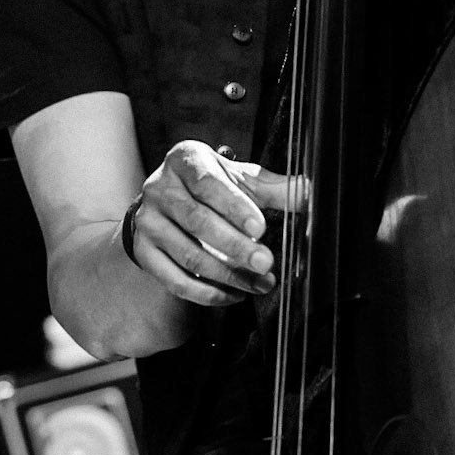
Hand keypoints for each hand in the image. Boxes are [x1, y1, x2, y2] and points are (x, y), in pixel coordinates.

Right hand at [127, 141, 306, 308]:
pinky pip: (175, 280)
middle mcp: (160, 188)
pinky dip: (207, 293)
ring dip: (227, 275)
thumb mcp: (240, 180)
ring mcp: (148, 222)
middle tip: (265, 262)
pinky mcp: (143, 252)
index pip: (209, 184)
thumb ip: (275, 188)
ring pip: (188, 254)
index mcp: (185, 161)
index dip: (235, 207)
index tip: (260, 227)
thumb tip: (312, 192)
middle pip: (198, 221)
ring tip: (258, 283)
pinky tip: (234, 294)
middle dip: (235, 246)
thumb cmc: (208, 187)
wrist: (164, 203)